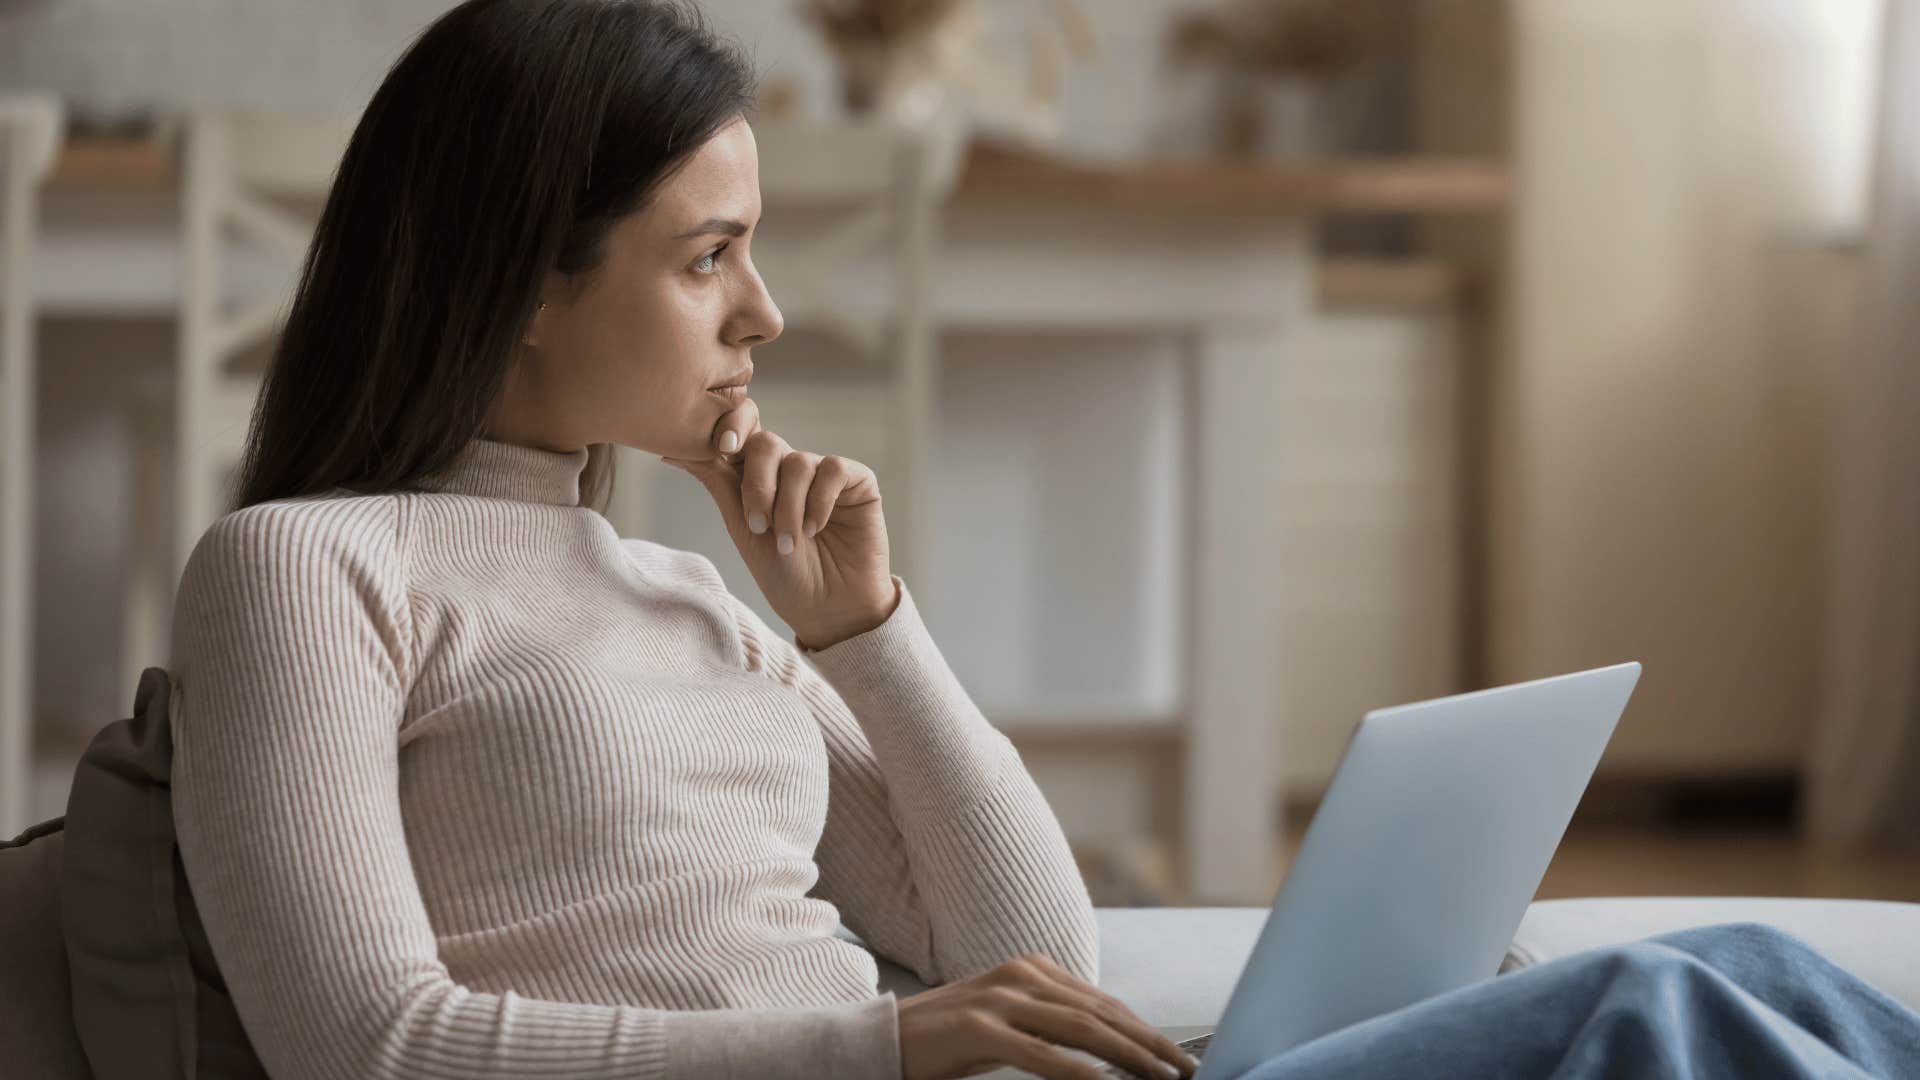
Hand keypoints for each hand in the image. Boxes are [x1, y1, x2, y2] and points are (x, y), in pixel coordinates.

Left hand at [662, 397, 898, 649]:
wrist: (828, 610)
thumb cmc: (785, 575)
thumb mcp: (743, 529)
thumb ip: (717, 483)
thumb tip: (672, 451)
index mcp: (760, 477)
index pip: (743, 433)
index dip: (731, 428)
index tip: (721, 448)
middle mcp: (792, 470)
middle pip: (767, 443)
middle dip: (757, 485)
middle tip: (759, 525)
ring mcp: (825, 474)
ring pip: (798, 463)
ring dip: (788, 509)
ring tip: (790, 544)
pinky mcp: (858, 483)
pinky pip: (833, 470)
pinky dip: (819, 501)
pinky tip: (816, 528)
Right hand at [897, 952, 1200, 1079]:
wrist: (882, 1040)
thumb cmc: (949, 1042)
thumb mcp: (1008, 1027)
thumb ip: (1051, 1028)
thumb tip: (1107, 1054)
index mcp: (1032, 971)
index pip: (1104, 1003)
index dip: (1145, 1030)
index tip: (1178, 1057)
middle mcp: (1020, 975)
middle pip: (1101, 1012)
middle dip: (1150, 1044)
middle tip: (1186, 1070)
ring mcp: (998, 997)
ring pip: (1079, 1027)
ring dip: (1127, 1055)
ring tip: (1159, 1077)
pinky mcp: (975, 1026)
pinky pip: (1035, 1050)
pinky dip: (1072, 1068)